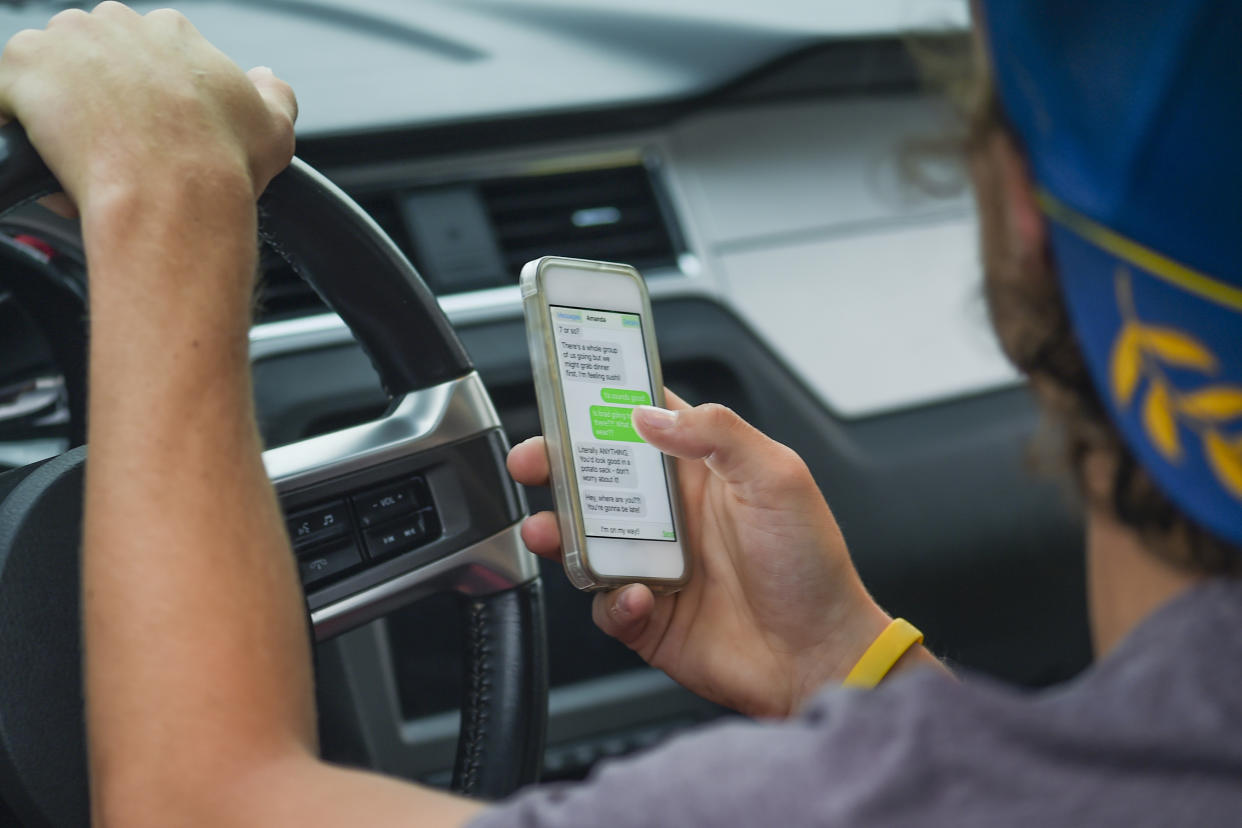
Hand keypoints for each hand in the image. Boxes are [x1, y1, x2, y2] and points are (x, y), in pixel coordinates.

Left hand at [0, 2, 295, 211]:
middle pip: (94, 57)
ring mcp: (64, 42)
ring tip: (81, 166)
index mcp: (172, 32)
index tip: (152, 135)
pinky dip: (15, 125)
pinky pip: (4, 96)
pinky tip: (41, 161)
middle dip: (98, 100)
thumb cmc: (223, 166)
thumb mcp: (276, 127)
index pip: (148, 54)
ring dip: (57, 113)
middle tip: (116, 153)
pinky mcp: (19, 68)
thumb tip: (264, 79)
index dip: (147, 100)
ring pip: (49, 74)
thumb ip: (273, 93)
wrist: (174, 194)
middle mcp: (116, 24)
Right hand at [508, 392, 894, 716]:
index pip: (643, 423)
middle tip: (533, 460)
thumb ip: (718, 433)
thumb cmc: (812, 567)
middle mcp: (672, 516)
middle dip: (557, 465)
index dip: (603, 405)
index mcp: (702, 471)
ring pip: (585, 541)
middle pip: (597, 479)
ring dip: (560, 533)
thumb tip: (649, 415)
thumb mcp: (778, 478)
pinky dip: (613, 601)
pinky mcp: (648, 617)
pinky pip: (607, 604)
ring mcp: (656, 565)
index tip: (566, 390)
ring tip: (548, 529)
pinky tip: (639, 597)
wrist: (820, 657)